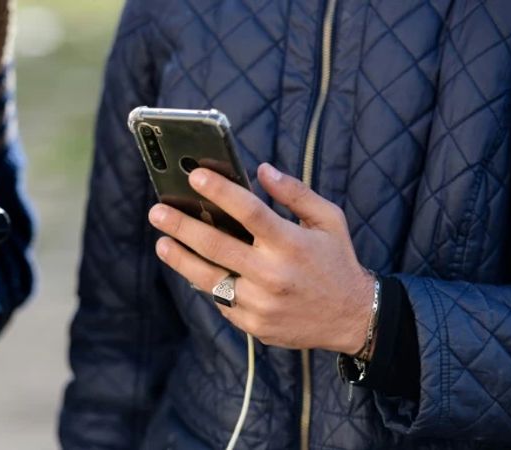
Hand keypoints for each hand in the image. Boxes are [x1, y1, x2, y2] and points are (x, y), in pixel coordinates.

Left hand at [148, 163, 374, 353]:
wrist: (353, 318)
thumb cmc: (337, 262)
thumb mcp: (328, 220)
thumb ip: (295, 193)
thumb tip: (262, 170)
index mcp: (292, 244)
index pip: (249, 212)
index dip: (220, 191)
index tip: (195, 176)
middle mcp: (273, 275)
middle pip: (216, 245)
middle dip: (182, 226)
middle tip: (157, 212)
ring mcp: (261, 304)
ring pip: (209, 278)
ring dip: (181, 259)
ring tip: (162, 243)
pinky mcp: (254, 325)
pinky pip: (222, 301)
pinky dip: (207, 284)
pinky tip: (192, 269)